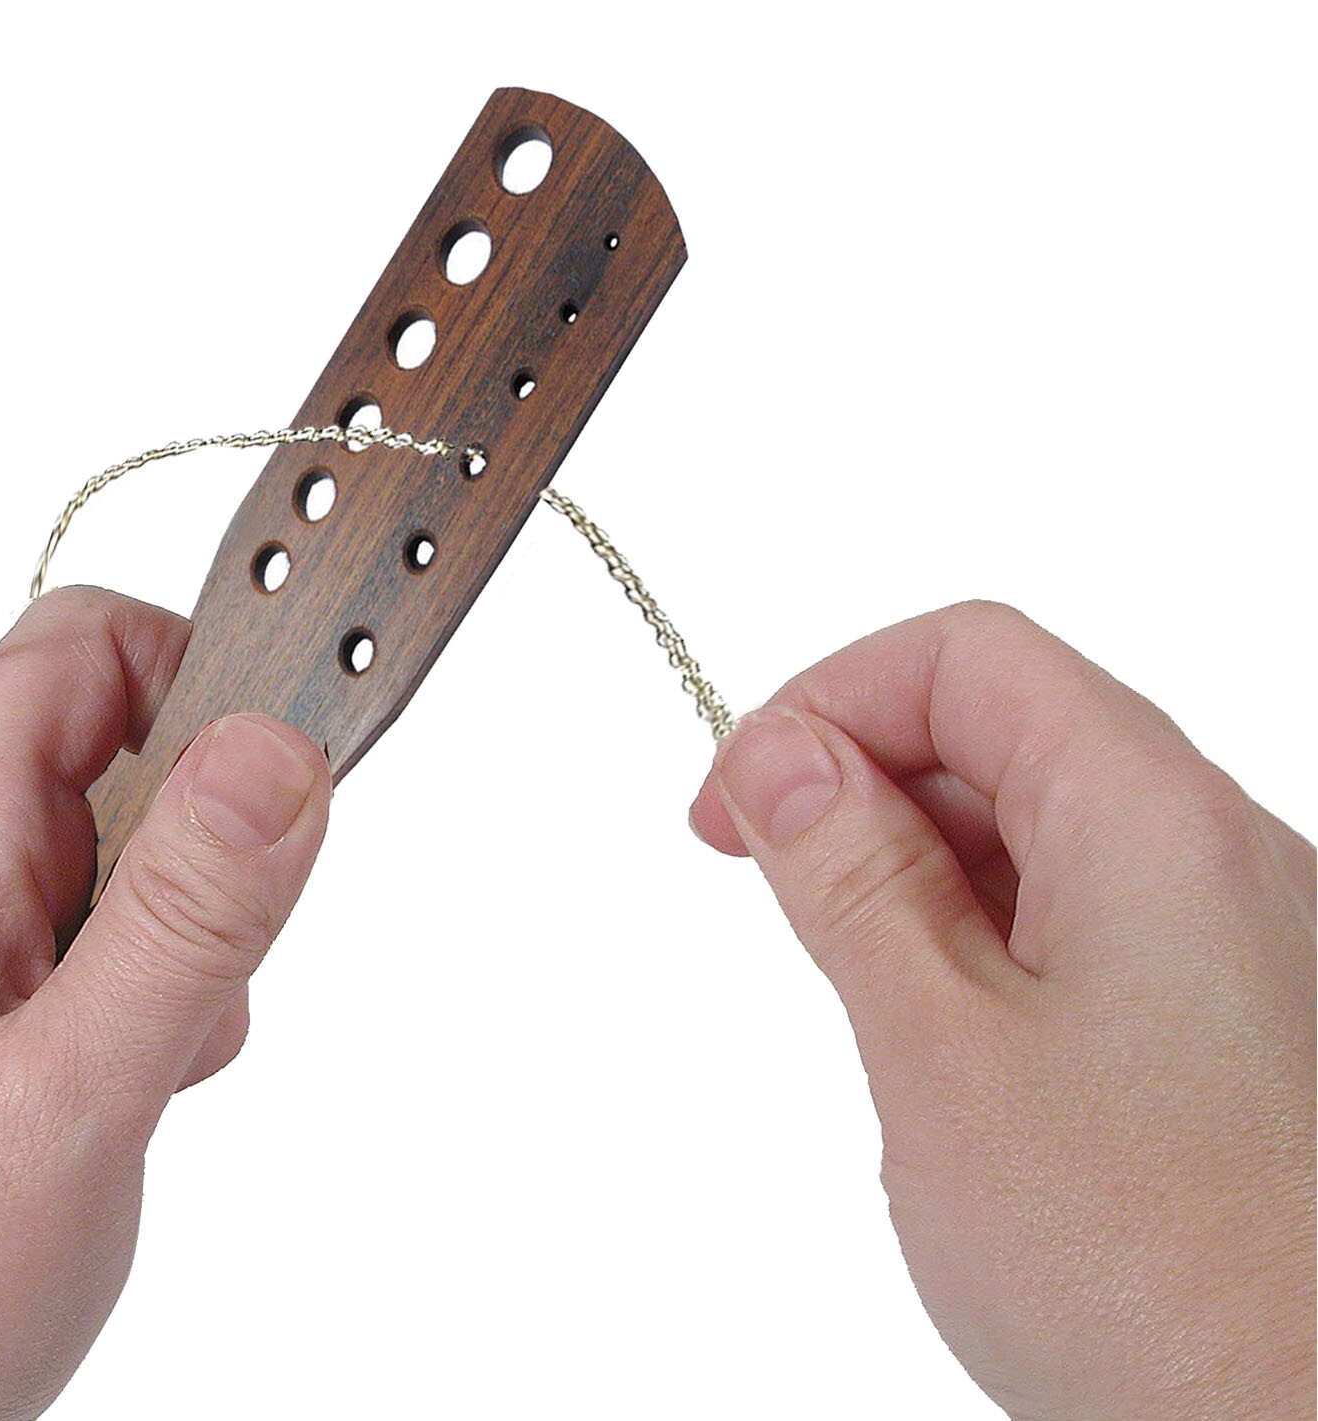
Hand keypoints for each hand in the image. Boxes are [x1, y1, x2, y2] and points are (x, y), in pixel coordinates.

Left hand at [0, 588, 330, 1420]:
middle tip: (208, 972)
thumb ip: (188, 918)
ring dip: (172, 924)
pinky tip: (119, 1071)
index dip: (202, 671)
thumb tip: (277, 752)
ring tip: (147, 1053)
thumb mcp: (76, 1097)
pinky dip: (134, 972)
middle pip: (110, 745)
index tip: (286, 770)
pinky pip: (76, 917)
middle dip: (203, 840)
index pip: (84, 646)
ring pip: (106, 841)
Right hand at [691, 601, 1314, 1417]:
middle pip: (1005, 729)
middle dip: (865, 783)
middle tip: (772, 884)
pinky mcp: (1233, 1014)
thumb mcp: (938, 1048)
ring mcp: (1239, 934)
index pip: (966, 657)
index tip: (737, 799)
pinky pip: (1088, 918)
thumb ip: (850, 876)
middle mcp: (1220, 851)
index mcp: (1152, 817)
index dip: (827, 700)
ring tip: (869, 994)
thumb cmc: (1155, 1274)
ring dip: (922, 872)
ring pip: (1042, 829)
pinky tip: (954, 1046)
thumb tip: (781, 755)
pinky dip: (988, 942)